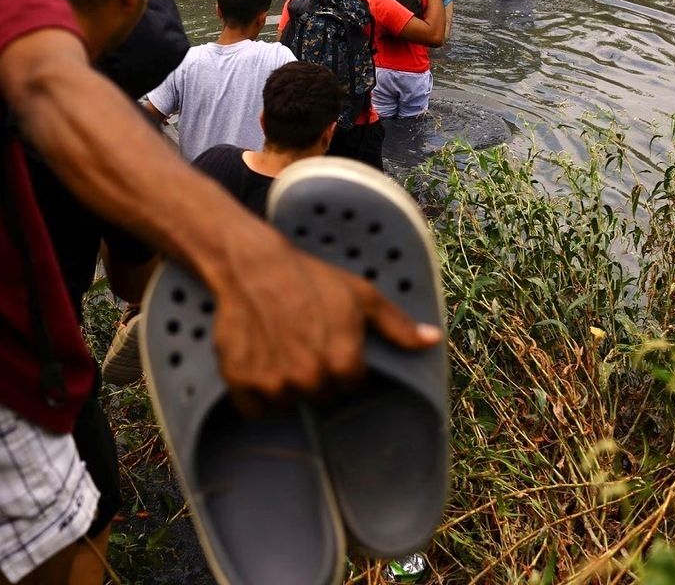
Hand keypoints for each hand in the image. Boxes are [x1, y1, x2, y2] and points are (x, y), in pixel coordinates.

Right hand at [212, 244, 441, 413]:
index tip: (330, 343)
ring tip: (278, 350)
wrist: (252, 265)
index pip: (351, 385)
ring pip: (287, 403)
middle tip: (303, 343)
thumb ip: (397, 325)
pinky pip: (253, 408)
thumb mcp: (361, 295)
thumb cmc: (311, 277)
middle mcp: (309, 379)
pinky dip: (254, 394)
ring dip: (285, 386)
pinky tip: (257, 364)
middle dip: (315, 376)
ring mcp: (274, 383)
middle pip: (320, 396)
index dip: (343, 364)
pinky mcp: (241, 382)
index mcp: (342, 363)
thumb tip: (433, 340)